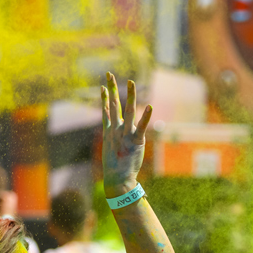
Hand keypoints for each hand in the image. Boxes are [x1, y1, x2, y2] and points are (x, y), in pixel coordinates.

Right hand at [101, 73, 152, 197]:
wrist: (118, 178)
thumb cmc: (116, 166)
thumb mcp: (112, 149)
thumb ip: (112, 138)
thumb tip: (112, 133)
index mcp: (110, 131)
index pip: (106, 110)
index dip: (104, 98)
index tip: (102, 86)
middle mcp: (116, 129)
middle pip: (113, 105)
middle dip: (111, 89)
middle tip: (109, 74)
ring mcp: (125, 134)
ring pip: (127, 111)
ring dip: (129, 96)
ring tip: (130, 82)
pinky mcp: (136, 141)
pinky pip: (141, 127)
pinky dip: (145, 117)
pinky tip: (150, 106)